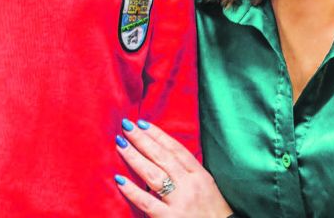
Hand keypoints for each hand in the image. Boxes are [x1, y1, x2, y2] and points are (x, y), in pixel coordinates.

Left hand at [115, 119, 232, 217]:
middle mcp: (190, 185)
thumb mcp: (206, 186)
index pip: (176, 149)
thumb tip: (164, 156)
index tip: (143, 124)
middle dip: (143, 140)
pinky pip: (147, 202)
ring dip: (135, 158)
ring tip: (121, 144)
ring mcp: (180, 201)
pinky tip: (120, 180)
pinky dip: (132, 191)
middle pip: (162, 157)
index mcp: (200, 175)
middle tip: (127, 126)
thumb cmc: (213, 212)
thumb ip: (187, 172)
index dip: (159, 135)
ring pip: (153, 175)